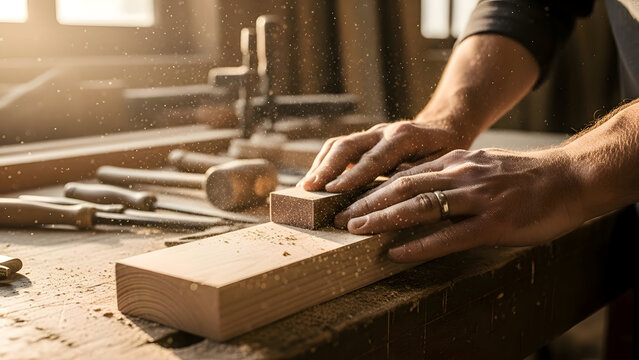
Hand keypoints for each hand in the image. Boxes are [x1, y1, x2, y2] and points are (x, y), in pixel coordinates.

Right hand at [299, 120, 470, 192]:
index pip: (374, 158)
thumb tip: (396, 196)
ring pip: (340, 144)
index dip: (353, 175)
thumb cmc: (446, 151)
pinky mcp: (365, 139)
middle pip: (349, 145)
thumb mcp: (443, 163)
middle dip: (328, 168)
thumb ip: (419, 176)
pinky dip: (325, 162)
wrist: (445, 125)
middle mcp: (384, 131)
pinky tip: (316, 180)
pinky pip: (339, 147)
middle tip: (310, 188)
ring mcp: (372, 133)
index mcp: (405, 137)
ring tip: (306, 187)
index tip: (333, 190)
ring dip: (321, 165)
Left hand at [334, 147, 586, 262]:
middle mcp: (461, 175)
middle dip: (368, 202)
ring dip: (384, 219)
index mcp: (456, 162)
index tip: (349, 199)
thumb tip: (420, 186)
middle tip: (339, 217)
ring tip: (356, 230)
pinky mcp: (494, 223)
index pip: (406, 173)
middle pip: (404, 187)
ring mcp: (477, 199)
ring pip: (421, 207)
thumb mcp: (481, 165)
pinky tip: (397, 253)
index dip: (374, 187)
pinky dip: (420, 245)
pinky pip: (450, 236)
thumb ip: (451, 173)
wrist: (571, 177)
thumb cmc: (525, 176)